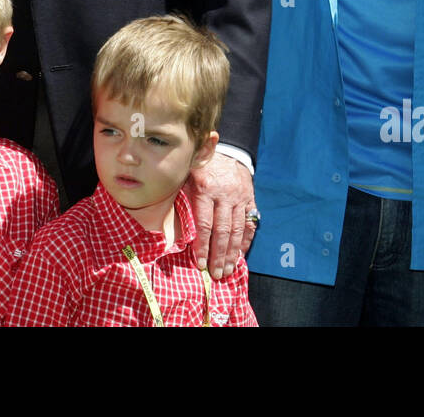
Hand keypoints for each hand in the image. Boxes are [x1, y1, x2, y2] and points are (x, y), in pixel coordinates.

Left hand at [185, 154, 255, 278]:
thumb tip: (173, 224)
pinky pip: (250, 223)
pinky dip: (246, 240)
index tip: (200, 263)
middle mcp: (225, 195)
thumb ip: (182, 196)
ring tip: (227, 270)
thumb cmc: (202, 166)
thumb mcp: (187, 175)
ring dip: (232, 253)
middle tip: (216, 274)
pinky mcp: (250, 198)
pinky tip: (241, 254)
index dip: (203, 246)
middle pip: (222, 231)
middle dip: (219, 255)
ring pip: (237, 230)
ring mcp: (240, 197)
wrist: (229, 150)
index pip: (205, 224)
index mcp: (206, 189)